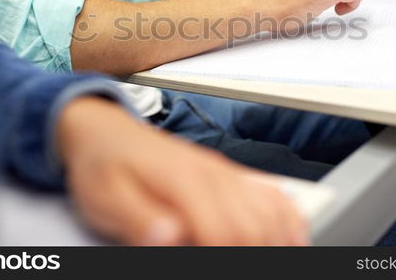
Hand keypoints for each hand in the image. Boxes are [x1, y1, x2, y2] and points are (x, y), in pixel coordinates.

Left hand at [56, 97, 308, 245]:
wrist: (104, 130)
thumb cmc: (103, 166)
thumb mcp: (106, 198)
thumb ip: (139, 219)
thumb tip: (169, 238)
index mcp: (182, 181)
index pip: (222, 232)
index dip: (226, 260)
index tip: (219, 271)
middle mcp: (211, 174)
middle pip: (254, 226)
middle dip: (256, 253)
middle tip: (247, 269)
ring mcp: (223, 172)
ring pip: (271, 210)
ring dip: (277, 240)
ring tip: (278, 256)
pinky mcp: (227, 174)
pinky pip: (271, 193)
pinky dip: (288, 218)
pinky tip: (292, 236)